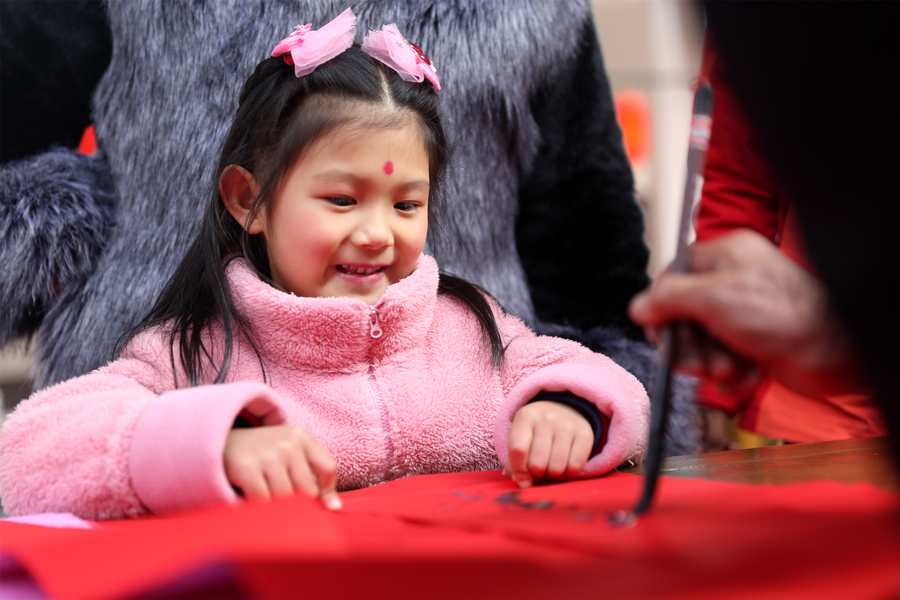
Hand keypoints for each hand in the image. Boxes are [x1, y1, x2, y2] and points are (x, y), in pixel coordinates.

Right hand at [224, 425, 341, 509]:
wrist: (217, 443)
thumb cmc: (260, 454)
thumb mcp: (288, 452)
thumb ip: (314, 474)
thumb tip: (333, 508)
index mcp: (300, 436)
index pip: (328, 467)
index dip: (326, 492)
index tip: (321, 506)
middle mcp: (286, 443)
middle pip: (307, 490)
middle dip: (296, 504)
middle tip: (281, 502)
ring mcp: (267, 455)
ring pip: (286, 499)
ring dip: (276, 507)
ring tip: (266, 499)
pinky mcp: (246, 468)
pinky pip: (264, 502)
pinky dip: (259, 509)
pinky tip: (252, 501)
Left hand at [506, 401, 594, 487]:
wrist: (564, 409)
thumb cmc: (536, 430)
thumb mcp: (521, 436)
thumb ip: (514, 460)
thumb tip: (522, 483)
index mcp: (526, 416)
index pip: (518, 450)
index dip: (519, 471)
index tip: (523, 481)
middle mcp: (547, 418)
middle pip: (538, 463)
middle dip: (537, 473)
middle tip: (539, 468)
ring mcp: (567, 425)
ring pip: (556, 468)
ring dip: (553, 474)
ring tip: (551, 465)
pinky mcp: (585, 434)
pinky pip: (575, 467)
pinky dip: (569, 472)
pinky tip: (565, 463)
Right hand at [629, 229, 862, 396]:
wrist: (836, 352)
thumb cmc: (786, 314)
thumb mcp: (715, 298)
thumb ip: (669, 299)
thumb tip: (638, 306)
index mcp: (724, 256)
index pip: (673, 277)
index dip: (662, 308)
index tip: (660, 333)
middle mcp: (733, 282)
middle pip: (684, 316)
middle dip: (691, 346)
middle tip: (700, 362)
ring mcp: (744, 314)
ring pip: (702, 344)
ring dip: (710, 364)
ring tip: (729, 369)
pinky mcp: (754, 343)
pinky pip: (724, 361)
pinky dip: (732, 375)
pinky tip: (747, 374)